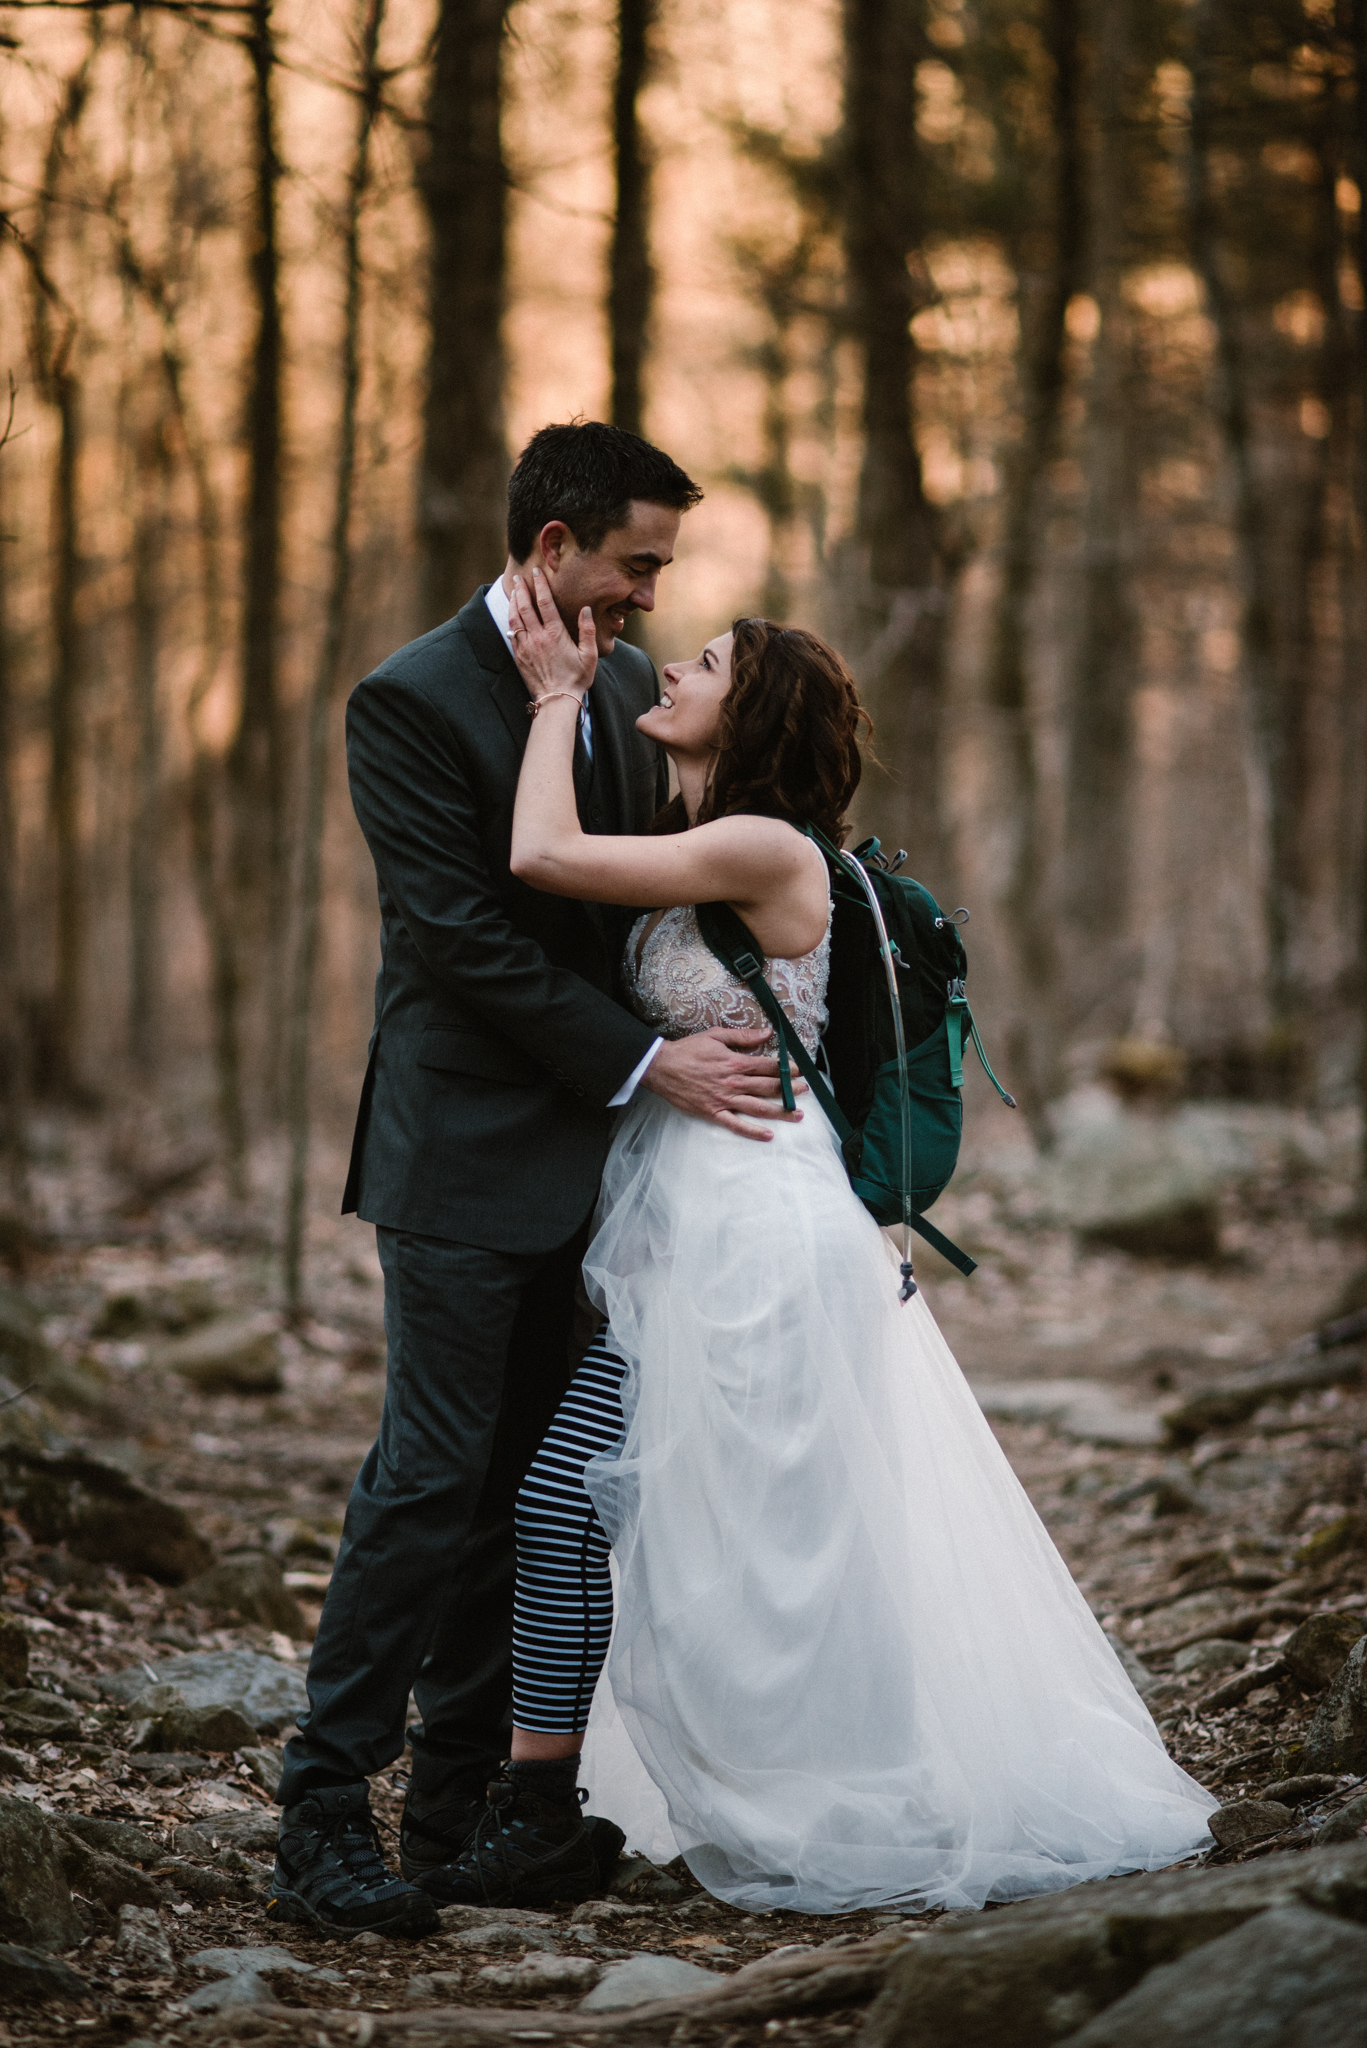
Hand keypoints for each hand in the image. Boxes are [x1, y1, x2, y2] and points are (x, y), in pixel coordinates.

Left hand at [509, 567, 596, 701]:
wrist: (556, 700)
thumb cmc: (576, 679)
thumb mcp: (589, 655)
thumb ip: (588, 631)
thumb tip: (586, 609)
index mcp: (555, 634)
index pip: (545, 602)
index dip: (540, 585)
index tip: (536, 572)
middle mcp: (538, 637)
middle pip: (525, 606)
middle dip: (522, 589)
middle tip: (519, 577)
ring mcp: (526, 646)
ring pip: (515, 617)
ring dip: (513, 601)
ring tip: (513, 590)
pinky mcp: (519, 656)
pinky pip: (512, 632)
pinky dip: (510, 618)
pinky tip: (511, 612)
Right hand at [641, 1027, 807, 1140]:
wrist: (662, 1067)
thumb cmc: (688, 1050)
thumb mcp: (716, 1035)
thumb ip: (743, 1036)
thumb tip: (767, 1032)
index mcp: (735, 1063)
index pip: (768, 1066)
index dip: (786, 1068)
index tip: (799, 1070)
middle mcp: (733, 1083)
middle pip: (768, 1088)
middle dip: (789, 1089)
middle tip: (804, 1091)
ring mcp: (724, 1100)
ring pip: (758, 1108)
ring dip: (780, 1111)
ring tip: (797, 1114)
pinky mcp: (713, 1113)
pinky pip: (736, 1125)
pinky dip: (753, 1131)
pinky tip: (769, 1135)